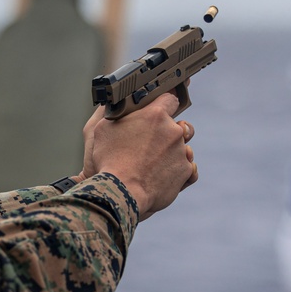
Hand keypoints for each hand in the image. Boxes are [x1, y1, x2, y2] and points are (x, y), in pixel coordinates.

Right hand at [77, 93, 197, 219]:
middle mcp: (173, 131)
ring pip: (182, 148)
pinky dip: (177, 171)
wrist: (121, 192)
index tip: (160, 109)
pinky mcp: (185, 172)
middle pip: (179, 125)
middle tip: (151, 144)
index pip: (170, 98)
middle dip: (167, 132)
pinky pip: (187, 168)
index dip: (165, 104)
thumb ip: (117, 114)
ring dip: (171, 153)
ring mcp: (181, 152)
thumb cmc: (110, 160)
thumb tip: (119, 110)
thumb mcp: (103, 128)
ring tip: (153, 164)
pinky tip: (164, 175)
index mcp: (155, 115)